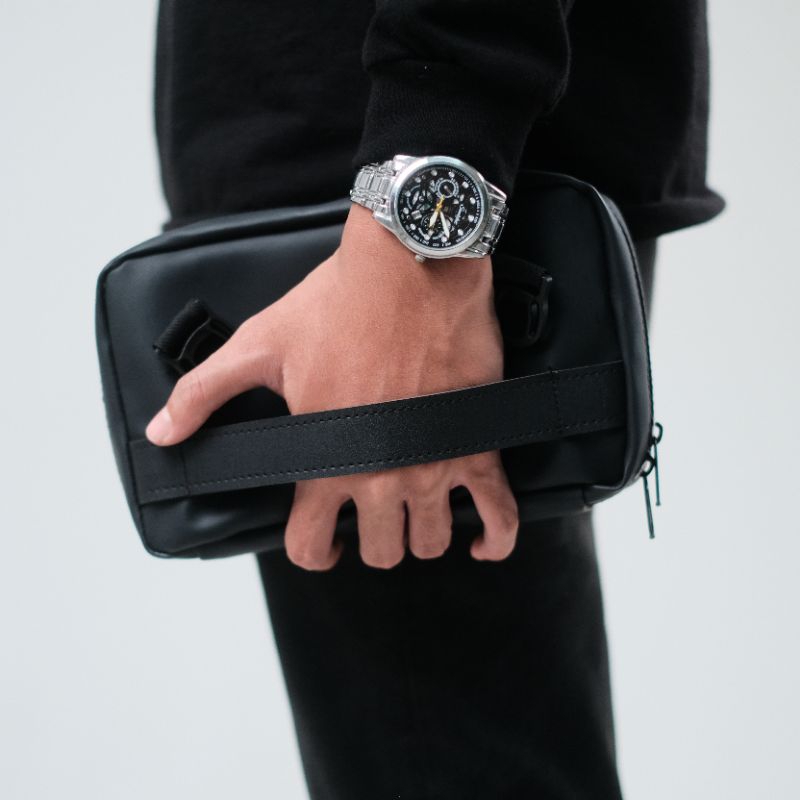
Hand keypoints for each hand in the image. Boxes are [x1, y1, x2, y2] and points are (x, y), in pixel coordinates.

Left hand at [145, 203, 518, 569]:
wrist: (411, 266)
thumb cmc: (338, 303)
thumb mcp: (260, 344)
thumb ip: (203, 392)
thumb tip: (160, 433)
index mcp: (325, 459)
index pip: (311, 547)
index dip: (314, 552)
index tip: (324, 542)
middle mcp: (380, 476)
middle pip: (381, 551)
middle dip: (372, 541)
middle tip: (370, 513)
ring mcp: (433, 464)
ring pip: (431, 541)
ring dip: (421, 536)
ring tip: (414, 511)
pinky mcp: (477, 444)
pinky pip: (500, 513)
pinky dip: (495, 539)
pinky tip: (482, 542)